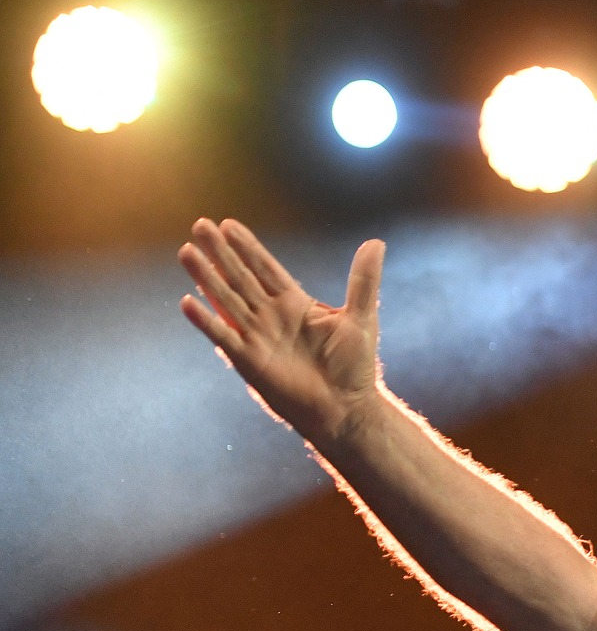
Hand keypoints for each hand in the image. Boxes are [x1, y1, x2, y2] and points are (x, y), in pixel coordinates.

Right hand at [178, 218, 385, 444]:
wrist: (345, 407)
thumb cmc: (354, 366)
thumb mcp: (361, 316)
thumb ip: (363, 280)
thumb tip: (376, 242)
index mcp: (295, 304)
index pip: (265, 268)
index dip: (247, 247)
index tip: (228, 223)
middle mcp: (271, 317)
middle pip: (240, 277)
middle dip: (220, 253)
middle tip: (199, 225)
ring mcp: (257, 337)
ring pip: (226, 300)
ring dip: (206, 277)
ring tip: (186, 252)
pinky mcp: (249, 361)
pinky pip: (223, 336)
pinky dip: (206, 320)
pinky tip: (187, 301)